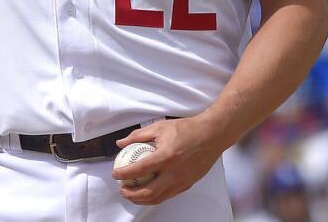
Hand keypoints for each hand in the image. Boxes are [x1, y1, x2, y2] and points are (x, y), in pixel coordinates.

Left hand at [111, 116, 228, 205]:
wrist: (212, 135)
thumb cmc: (188, 129)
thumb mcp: (160, 127)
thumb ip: (138, 136)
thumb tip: (121, 143)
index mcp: (166, 157)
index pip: (139, 170)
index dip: (124, 174)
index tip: (115, 174)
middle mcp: (174, 172)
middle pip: (148, 192)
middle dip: (131, 195)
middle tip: (122, 190)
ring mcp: (182, 181)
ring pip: (158, 198)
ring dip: (142, 199)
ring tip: (132, 194)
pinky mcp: (187, 185)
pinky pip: (168, 195)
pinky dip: (155, 196)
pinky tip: (149, 192)